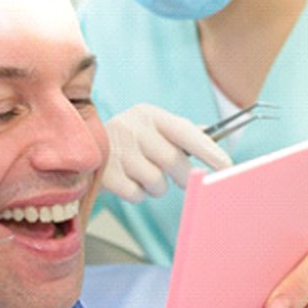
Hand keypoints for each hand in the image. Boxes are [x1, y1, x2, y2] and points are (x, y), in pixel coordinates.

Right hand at [101, 104, 231, 202]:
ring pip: (156, 181)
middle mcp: (132, 127)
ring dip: (157, 186)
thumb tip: (216, 140)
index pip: (185, 131)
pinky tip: (128, 182)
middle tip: (183, 180)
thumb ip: (183, 133)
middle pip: (172, 160)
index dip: (208, 150)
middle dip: (183, 176)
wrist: (81, 146)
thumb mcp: (154, 129)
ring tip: (145, 176)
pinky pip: (136, 194)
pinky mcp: (104, 172)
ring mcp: (116, 149)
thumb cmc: (131, 141)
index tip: (227, 166)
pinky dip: (138, 194)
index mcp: (150, 114)